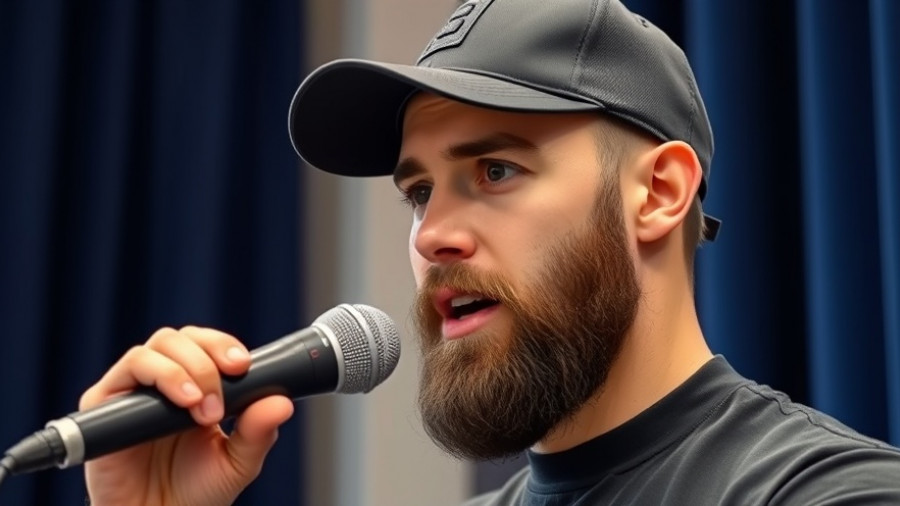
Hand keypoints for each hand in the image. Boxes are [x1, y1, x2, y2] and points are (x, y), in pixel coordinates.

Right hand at [79, 326, 294, 505]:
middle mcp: (161, 382)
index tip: (243, 364)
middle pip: (180, 338)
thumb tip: (282, 402)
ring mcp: (131, 392)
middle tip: (219, 403)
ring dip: (183, 370)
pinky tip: (179, 403)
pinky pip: (123, 374)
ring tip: (201, 407)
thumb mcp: (238, 463)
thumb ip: (259, 432)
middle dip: (206, 361)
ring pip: (153, 349)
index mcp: (196, 386)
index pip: (206, 345)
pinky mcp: (102, 406)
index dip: (223, 346)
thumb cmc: (195, 492)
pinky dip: (156, 377)